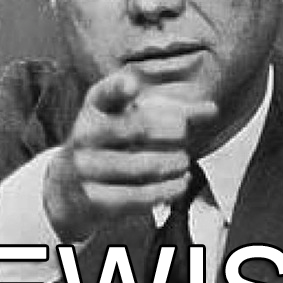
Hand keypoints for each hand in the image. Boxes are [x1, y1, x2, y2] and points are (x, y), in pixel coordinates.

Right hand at [43, 71, 216, 241]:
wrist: (68, 187)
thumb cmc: (113, 144)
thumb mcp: (133, 120)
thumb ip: (175, 113)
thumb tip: (213, 109)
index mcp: (95, 107)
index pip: (104, 93)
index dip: (117, 88)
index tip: (133, 84)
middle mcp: (85, 134)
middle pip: (133, 128)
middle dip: (166, 130)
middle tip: (183, 133)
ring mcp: (85, 167)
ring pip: (139, 166)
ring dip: (169, 164)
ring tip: (183, 162)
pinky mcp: (92, 198)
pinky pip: (134, 196)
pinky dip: (164, 191)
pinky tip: (181, 184)